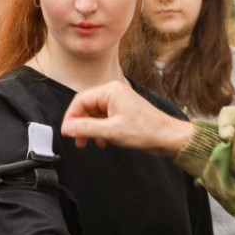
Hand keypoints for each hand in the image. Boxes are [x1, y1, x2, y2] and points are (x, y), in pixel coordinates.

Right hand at [61, 81, 193, 153]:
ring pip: (94, 114)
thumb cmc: (145, 131)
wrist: (167, 137)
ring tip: (92, 143)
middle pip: (86, 107)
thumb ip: (86, 129)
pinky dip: (100, 130)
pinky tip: (104, 141)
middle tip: (78, 141)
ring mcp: (118, 102)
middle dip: (81, 125)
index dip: (71, 117)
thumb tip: (67, 128)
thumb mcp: (111, 132)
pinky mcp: (123, 111)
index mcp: (110, 91)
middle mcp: (113, 92)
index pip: (80, 100)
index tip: (67, 133)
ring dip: (91, 129)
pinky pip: (104, 118)